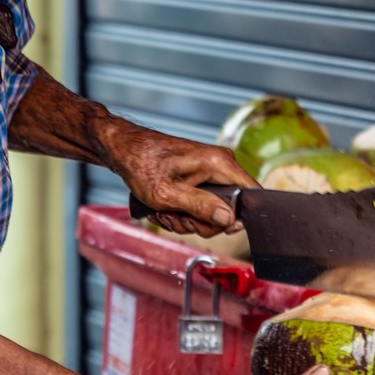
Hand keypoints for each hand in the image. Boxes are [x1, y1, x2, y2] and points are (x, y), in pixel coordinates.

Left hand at [101, 120, 257, 236]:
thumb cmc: (141, 164)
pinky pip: (201, 204)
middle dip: (200, 222)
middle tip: (175, 217)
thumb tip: (229, 220)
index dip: (237, 217)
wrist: (123, 149)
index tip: (213, 225)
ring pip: (212, 211)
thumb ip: (201, 207)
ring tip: (165, 212)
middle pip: (228, 210)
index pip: (252, 194)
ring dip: (187, 219)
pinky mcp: (201, 176)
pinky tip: (165, 209)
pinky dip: (182, 212)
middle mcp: (220, 164)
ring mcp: (211, 171)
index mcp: (219, 163)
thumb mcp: (168, 194)